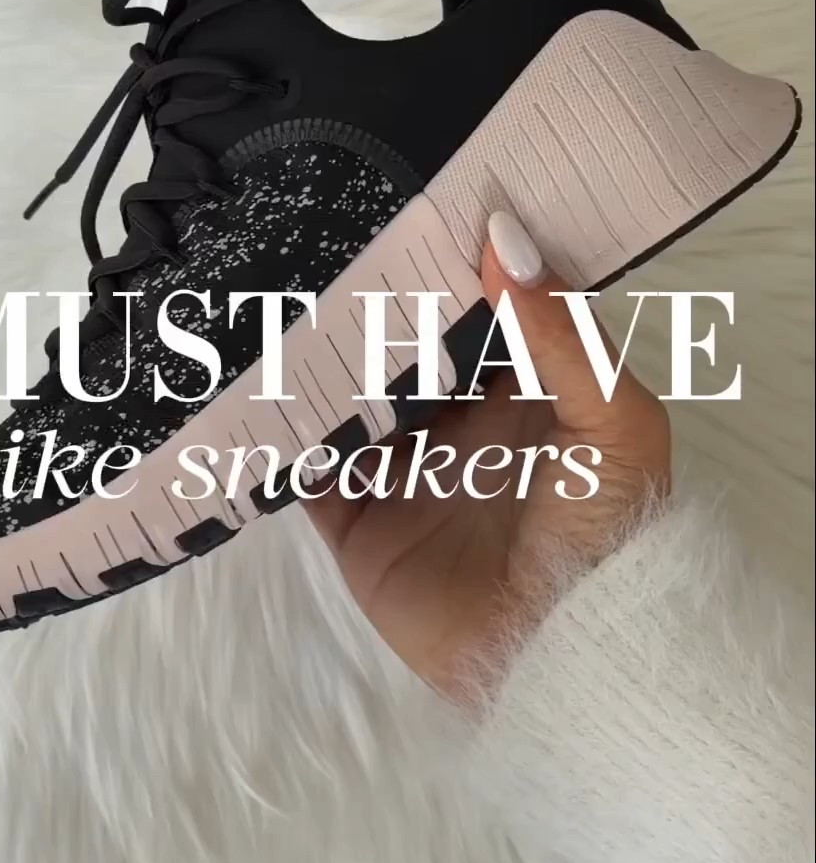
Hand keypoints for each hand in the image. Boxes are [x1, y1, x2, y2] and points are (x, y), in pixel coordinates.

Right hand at [306, 213, 671, 702]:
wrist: (564, 659)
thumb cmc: (607, 537)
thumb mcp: (615, 424)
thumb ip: (561, 333)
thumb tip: (503, 238)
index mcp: (527, 394)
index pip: (477, 311)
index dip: (446, 263)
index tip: (404, 202)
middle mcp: (461, 426)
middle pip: (401, 349)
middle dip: (366, 303)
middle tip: (316, 235)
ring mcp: (404, 474)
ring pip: (345, 399)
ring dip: (313, 360)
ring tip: (267, 294)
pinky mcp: (358, 526)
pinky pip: (306, 469)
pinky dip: (278, 436)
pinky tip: (248, 385)